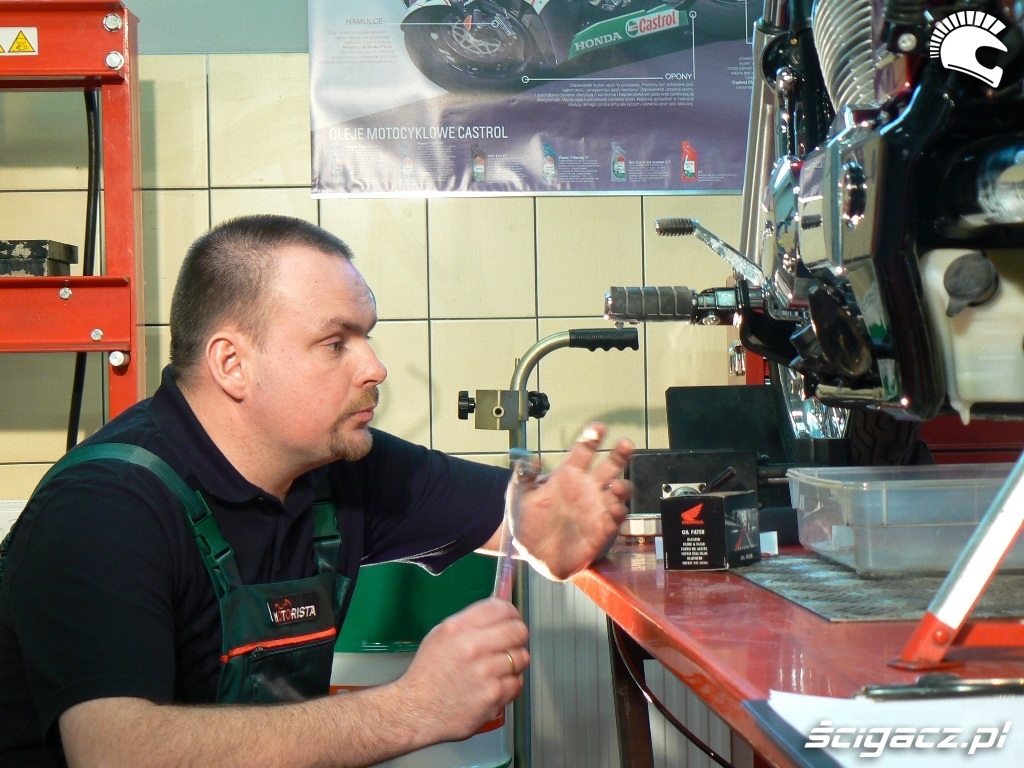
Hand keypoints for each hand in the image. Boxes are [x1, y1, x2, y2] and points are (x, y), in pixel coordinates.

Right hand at [395, 598, 528, 742]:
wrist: (416, 710)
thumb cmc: (428, 674)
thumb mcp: (440, 635)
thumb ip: (470, 621)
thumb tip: (498, 608)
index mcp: (458, 628)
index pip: (501, 608)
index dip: (511, 613)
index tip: (511, 619)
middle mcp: (473, 647)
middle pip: (518, 631)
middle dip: (517, 636)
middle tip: (511, 642)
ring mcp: (485, 673)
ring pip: (521, 658)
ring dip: (514, 662)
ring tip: (499, 667)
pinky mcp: (493, 696)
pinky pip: (517, 683)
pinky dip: (509, 684)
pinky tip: (494, 685)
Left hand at [513, 422, 632, 579]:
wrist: (532, 554)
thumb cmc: (526, 521)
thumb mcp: (518, 496)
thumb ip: (523, 477)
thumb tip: (532, 459)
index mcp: (568, 475)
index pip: (584, 451)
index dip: (592, 438)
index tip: (599, 427)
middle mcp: (587, 488)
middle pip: (610, 466)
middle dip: (620, 454)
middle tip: (625, 444)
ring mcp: (597, 508)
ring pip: (620, 490)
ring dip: (623, 486)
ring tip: (617, 486)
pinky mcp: (603, 528)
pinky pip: (618, 516)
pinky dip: (619, 511)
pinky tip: (615, 509)